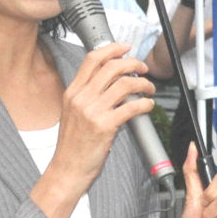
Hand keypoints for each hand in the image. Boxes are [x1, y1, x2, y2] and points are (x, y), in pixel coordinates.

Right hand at [30, 42, 153, 217]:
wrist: (67, 169)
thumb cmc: (72, 146)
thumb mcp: (72, 114)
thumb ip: (87, 97)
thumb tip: (111, 85)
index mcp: (72, 93)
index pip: (92, 60)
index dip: (112, 49)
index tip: (125, 48)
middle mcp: (81, 98)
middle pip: (112, 67)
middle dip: (133, 63)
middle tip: (143, 69)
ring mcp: (92, 111)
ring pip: (124, 83)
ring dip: (143, 83)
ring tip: (149, 89)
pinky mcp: (105, 126)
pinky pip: (131, 106)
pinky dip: (145, 103)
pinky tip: (147, 106)